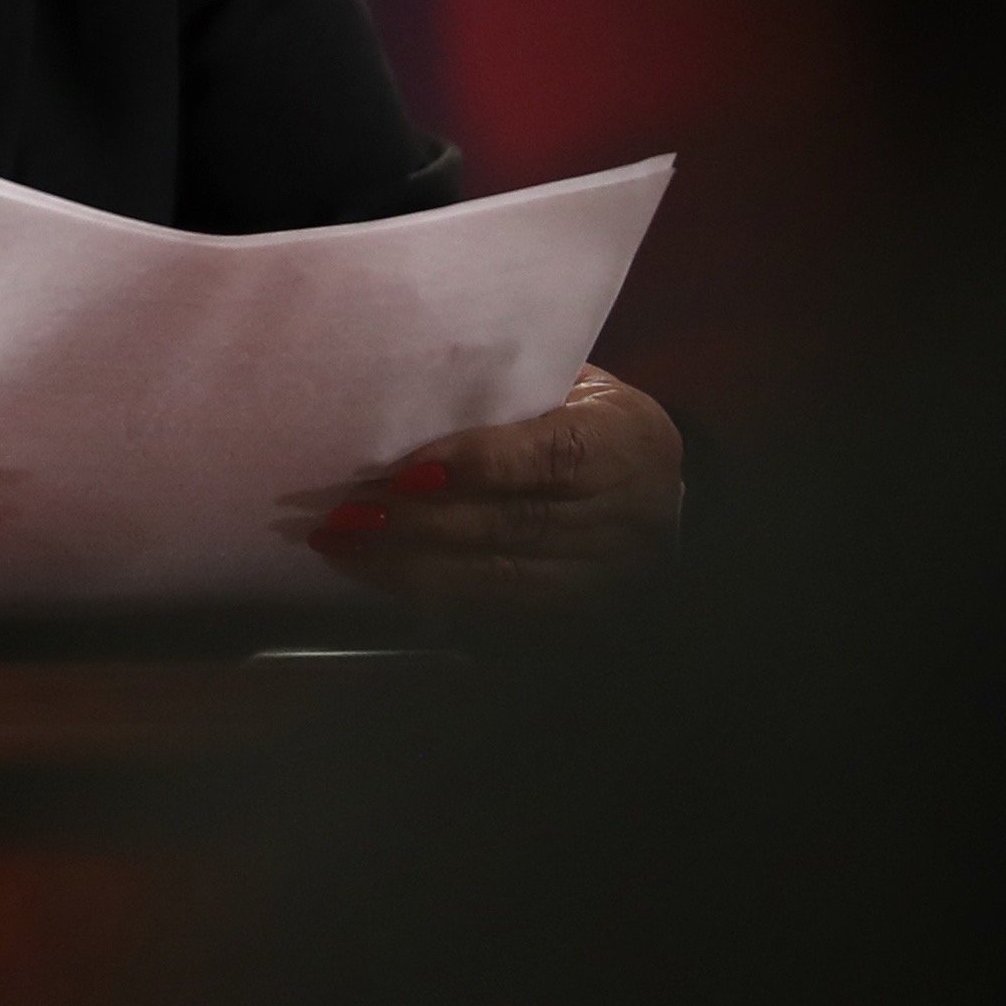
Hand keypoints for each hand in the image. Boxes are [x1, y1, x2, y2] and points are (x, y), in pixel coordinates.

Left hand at [307, 363, 682, 619]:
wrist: (662, 498)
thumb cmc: (595, 423)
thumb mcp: (576, 386)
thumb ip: (512, 392)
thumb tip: (411, 393)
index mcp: (628, 444)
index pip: (553, 457)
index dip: (479, 464)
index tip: (405, 470)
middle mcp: (626, 519)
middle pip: (516, 527)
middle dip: (421, 523)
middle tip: (346, 511)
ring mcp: (606, 579)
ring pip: (501, 581)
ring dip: (411, 566)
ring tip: (343, 545)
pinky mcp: (578, 619)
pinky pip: (497, 615)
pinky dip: (431, 597)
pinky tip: (380, 578)